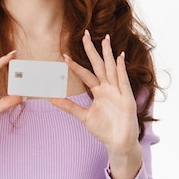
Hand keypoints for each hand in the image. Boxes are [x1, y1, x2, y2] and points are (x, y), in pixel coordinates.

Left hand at [50, 30, 141, 178]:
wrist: (118, 143)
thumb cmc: (104, 130)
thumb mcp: (84, 117)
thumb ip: (70, 107)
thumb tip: (51, 99)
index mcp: (99, 91)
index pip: (85, 74)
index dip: (75, 65)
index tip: (64, 56)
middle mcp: (108, 88)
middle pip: (99, 64)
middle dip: (93, 50)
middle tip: (86, 34)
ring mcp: (118, 91)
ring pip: (112, 68)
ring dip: (109, 54)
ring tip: (105, 39)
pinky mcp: (127, 98)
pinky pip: (123, 80)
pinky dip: (121, 69)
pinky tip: (119, 57)